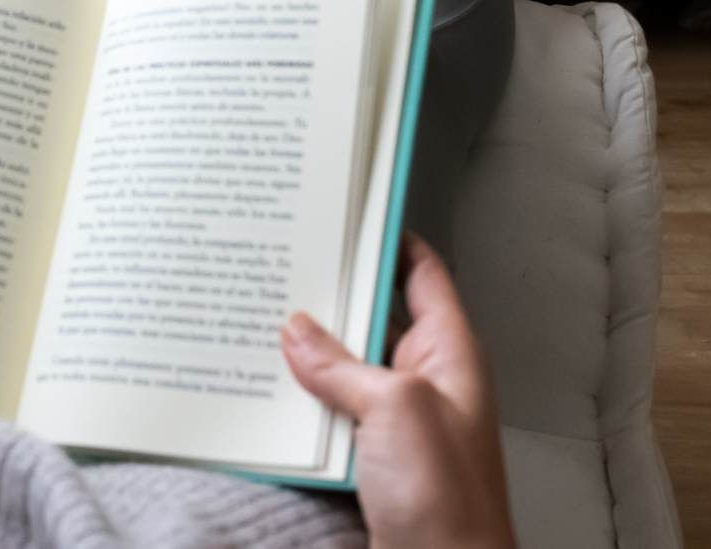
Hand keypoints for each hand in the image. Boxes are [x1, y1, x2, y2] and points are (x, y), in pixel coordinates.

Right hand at [281, 236, 514, 548]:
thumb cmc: (448, 500)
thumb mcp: (395, 409)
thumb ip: (343, 364)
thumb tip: (298, 330)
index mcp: (449, 354)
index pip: (422, 274)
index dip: (387, 238)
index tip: (345, 210)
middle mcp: (425, 380)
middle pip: (374, 318)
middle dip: (330, 295)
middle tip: (284, 261)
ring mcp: (398, 422)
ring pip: (345, 367)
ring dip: (308, 352)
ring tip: (261, 318)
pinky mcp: (372, 459)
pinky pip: (331, 413)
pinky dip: (301, 400)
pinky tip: (267, 389)